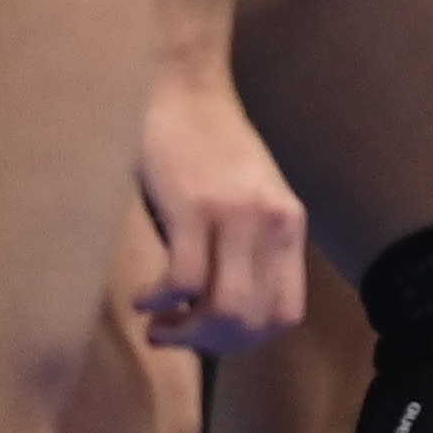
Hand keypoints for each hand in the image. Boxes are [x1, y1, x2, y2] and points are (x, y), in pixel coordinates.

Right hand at [133, 66, 306, 351]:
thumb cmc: (208, 147)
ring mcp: (235, 216)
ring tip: (158, 323)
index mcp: (288, 225)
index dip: (246, 341)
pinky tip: (144, 295)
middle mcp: (272, 223)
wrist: (184, 87)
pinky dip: (159, 302)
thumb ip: (251, 246)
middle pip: (256, 322)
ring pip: (226, 310)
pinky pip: (182, 282)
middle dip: (212, 345)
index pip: (287, 314)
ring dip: (186, 333)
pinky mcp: (193, 207)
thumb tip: (226, 312)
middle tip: (175, 335)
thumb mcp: (250, 198)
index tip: (209, 337)